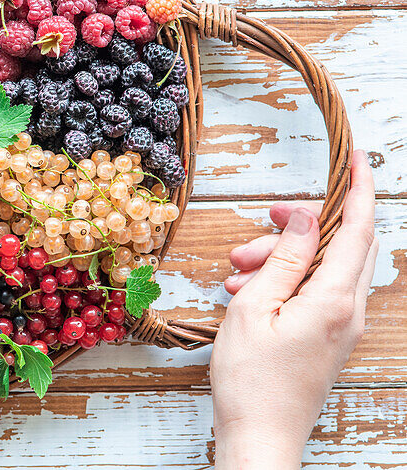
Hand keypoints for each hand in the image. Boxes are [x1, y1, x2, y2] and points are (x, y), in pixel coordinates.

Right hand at [210, 149, 376, 468]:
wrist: (260, 436)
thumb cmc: (251, 379)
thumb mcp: (255, 306)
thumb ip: (284, 259)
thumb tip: (306, 221)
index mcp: (334, 300)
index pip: (357, 230)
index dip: (359, 190)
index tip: (357, 160)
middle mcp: (349, 311)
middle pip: (339, 245)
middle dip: (297, 227)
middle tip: (257, 226)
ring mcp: (343, 326)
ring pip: (323, 268)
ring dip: (282, 258)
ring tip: (236, 272)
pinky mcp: (330, 337)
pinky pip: (316, 292)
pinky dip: (285, 281)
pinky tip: (249, 292)